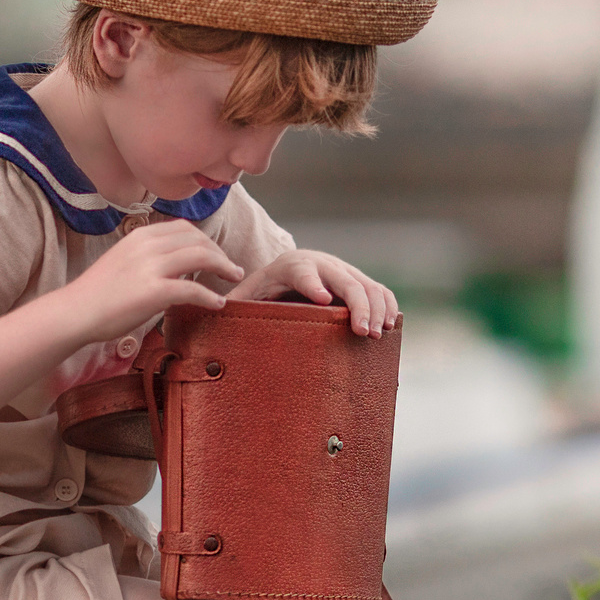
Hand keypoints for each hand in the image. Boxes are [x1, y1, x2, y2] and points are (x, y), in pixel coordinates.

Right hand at [58, 221, 244, 342]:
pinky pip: (193, 290)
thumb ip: (149, 257)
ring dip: (223, 267)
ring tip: (233, 278)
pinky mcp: (153, 291)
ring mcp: (151, 267)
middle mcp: (147, 244)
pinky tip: (217, 303)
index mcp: (141, 235)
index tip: (216, 254)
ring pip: (201, 257)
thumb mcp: (124, 260)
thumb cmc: (97, 293)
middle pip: (198, 240)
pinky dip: (210, 296)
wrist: (75, 311)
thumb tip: (176, 267)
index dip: (207, 241)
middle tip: (232, 268)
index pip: (185, 229)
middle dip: (220, 253)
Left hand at [229, 249, 400, 335]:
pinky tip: (390, 326)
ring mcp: (344, 271)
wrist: (287, 273)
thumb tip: (209, 314)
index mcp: (290, 267)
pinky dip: (389, 307)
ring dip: (376, 309)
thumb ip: (233, 304)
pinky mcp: (359, 282)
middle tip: (360, 332)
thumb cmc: (263, 292)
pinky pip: (381, 291)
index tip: (323, 300)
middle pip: (344, 280)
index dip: (312, 284)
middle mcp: (321, 264)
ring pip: (368, 285)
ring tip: (375, 335)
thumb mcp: (245, 296)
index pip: (302, 272)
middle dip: (356, 305)